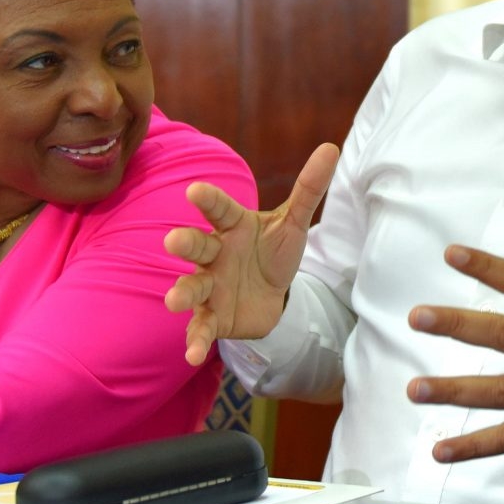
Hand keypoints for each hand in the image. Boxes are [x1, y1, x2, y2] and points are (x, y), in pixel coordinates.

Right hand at [164, 143, 340, 364]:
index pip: (220, 209)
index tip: (195, 190)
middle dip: (185, 242)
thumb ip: (309, 189)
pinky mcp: (213, 316)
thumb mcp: (294, 223)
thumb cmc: (274, 252)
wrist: (273, 296)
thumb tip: (330, 148)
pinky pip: (202, 327)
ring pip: (192, 286)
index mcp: (232, 226)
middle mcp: (215, 253)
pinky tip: (191, 354)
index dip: (208, 200)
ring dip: (182, 293)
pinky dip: (195, 341)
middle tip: (173, 241)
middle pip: (198, 244)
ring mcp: (210, 286)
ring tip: (173, 301)